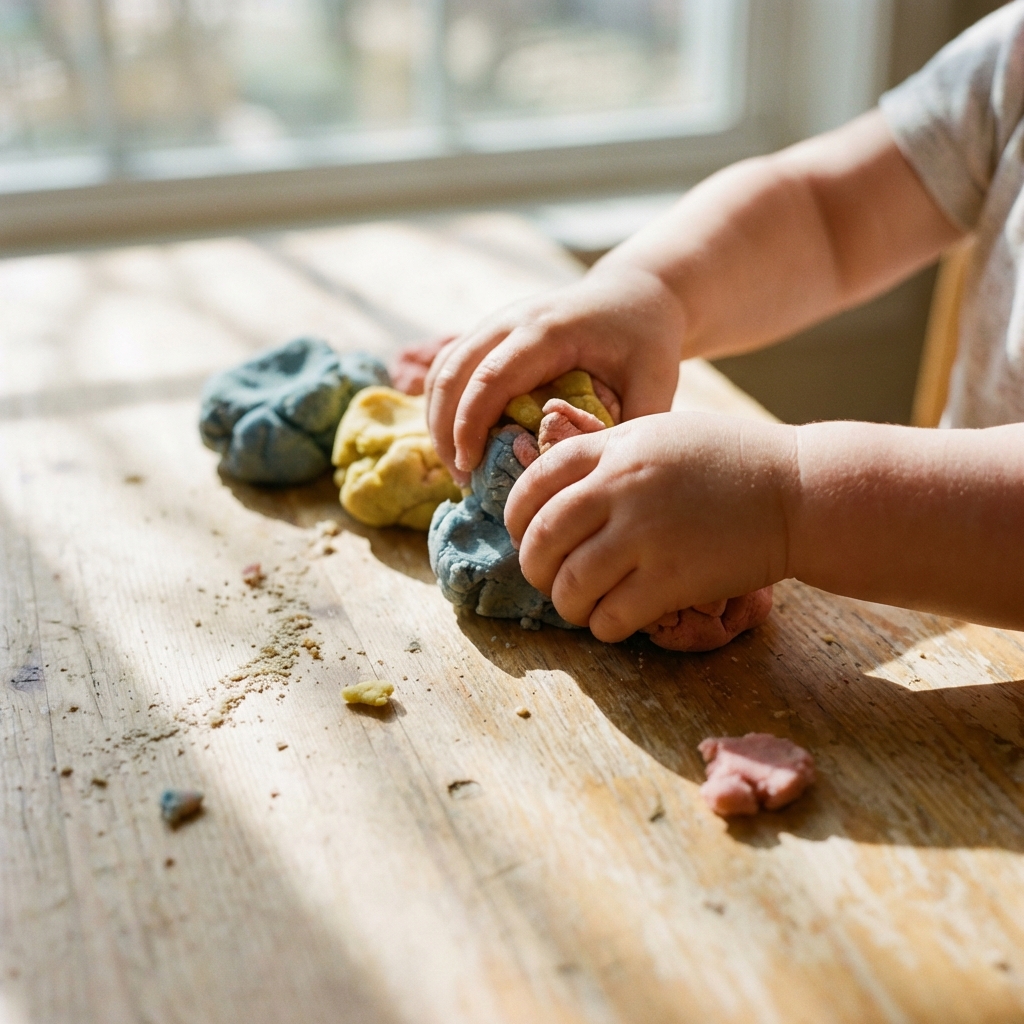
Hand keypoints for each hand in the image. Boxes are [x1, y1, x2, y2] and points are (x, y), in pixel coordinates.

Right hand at [424, 264, 685, 484]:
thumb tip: (588, 476)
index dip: (469, 426)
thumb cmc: (646, 340)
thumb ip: (626, 430)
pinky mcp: (490, 331)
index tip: (468, 469)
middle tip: (460, 478)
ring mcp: (496, 321)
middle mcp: (512, 319)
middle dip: (445, 429)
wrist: (634, 294)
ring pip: (443, 368)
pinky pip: (450, 364)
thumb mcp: (654, 384)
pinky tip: (460, 439)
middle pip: (453, 372)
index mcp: (548, 331)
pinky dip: (444, 403)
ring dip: (438, 418)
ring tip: (458, 465)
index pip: (490, 379)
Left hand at [503, 412, 796, 642]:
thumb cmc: (732, 460)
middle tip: (547, 578)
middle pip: (540, 538)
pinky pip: (610, 617)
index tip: (522, 534)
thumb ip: (610, 452)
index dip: (515, 515)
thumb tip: (554, 473)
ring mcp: (645, 535)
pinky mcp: (672, 580)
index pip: (533, 482)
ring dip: (565, 604)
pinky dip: (603, 626)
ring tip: (580, 607)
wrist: (800, 491)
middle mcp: (620, 488)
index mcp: (615, 449)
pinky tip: (614, 621)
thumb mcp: (662, 433)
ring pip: (569, 585)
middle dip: (532, 566)